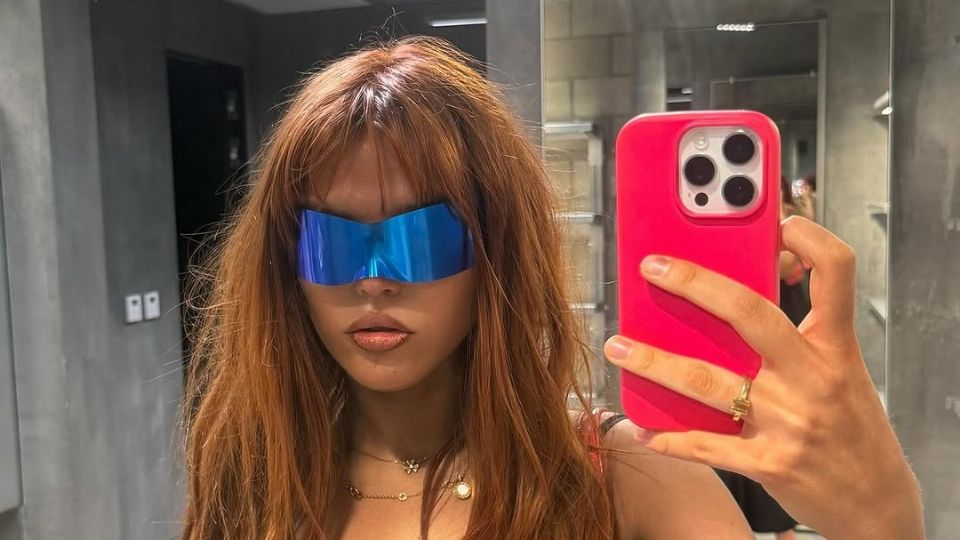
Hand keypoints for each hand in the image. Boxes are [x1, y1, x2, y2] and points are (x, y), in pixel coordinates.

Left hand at [603, 217, 923, 539]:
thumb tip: (733, 294)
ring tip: (618, 347)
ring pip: (709, 382)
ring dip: (656, 363)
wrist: (877, 502)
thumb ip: (797, 333)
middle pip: (749, 313)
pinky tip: (642, 430)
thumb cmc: (851, 427)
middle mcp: (813, 378)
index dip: (810, 238)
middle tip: (651, 266)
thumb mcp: (840, 370)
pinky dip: (669, 439)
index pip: (836, 273)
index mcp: (835, 347)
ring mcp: (790, 421)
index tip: (777, 220)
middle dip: (694, 283)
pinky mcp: (770, 463)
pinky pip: (707, 445)